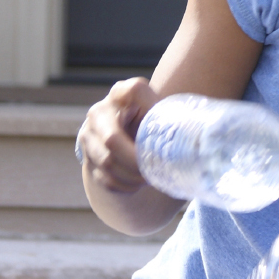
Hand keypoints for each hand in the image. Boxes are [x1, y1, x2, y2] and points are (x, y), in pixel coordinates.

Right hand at [77, 77, 162, 195]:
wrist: (125, 138)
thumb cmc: (150, 125)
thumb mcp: (159, 115)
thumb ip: (168, 119)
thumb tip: (192, 139)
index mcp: (122, 93)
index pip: (133, 92)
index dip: (148, 109)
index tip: (161, 135)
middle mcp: (100, 111)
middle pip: (112, 140)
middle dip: (136, 162)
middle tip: (153, 172)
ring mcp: (89, 134)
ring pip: (107, 163)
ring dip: (131, 177)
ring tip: (148, 179)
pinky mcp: (86, 157)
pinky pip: (105, 178)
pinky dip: (124, 186)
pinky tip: (136, 184)